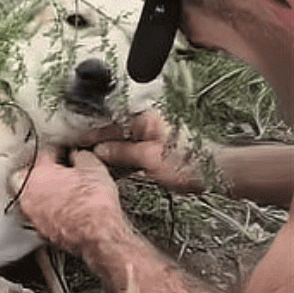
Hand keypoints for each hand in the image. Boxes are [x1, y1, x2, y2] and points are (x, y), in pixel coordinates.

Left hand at [11, 147, 127, 257]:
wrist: (98, 235)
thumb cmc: (94, 205)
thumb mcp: (95, 168)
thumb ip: (82, 157)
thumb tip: (81, 157)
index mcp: (38, 173)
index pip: (44, 153)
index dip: (59, 150)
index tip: (67, 153)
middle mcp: (29, 195)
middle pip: (27, 175)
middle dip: (41, 171)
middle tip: (57, 170)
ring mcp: (32, 215)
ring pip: (29, 198)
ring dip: (42, 192)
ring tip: (60, 191)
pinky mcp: (40, 232)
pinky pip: (38, 215)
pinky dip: (47, 211)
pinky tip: (62, 209)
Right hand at [84, 110, 206, 193]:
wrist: (217, 173)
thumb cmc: (191, 162)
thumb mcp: (150, 158)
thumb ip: (123, 153)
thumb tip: (100, 151)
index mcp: (146, 119)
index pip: (111, 124)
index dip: (92, 135)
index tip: (77, 143)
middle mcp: (148, 125)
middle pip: (115, 133)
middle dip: (98, 144)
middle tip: (79, 156)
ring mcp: (152, 139)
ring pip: (122, 145)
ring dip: (109, 154)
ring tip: (91, 164)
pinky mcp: (156, 153)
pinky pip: (131, 154)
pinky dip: (120, 161)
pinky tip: (111, 169)